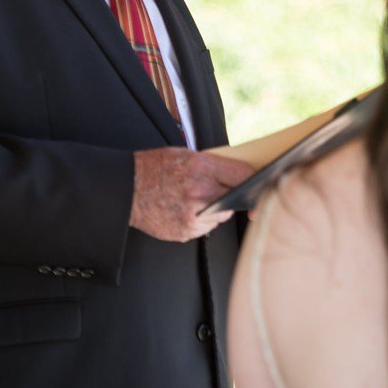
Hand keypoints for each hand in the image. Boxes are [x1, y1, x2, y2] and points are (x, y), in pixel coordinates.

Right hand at [130, 148, 251, 241]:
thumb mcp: (187, 155)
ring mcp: (192, 216)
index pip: (243, 176)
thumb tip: (242, 175)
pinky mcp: (185, 232)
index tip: (262, 185)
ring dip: (215, 209)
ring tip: (193, 199)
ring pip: (221, 216)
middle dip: (233, 196)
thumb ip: (214, 166)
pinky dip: (200, 221)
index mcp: (201, 168)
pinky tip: (183, 210)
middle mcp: (199, 193)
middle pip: (235, 199)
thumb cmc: (155, 167)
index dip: (255, 181)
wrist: (125, 189)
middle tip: (223, 191)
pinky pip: (205, 228)